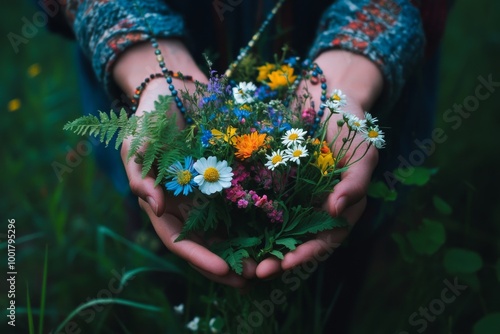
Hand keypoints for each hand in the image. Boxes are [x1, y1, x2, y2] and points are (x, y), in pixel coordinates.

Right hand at [114, 39, 255, 287]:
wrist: (174, 90)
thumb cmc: (150, 119)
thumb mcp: (136, 144)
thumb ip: (140, 176)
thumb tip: (154, 205)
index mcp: (163, 205)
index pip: (180, 241)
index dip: (201, 258)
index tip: (224, 271)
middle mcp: (185, 206)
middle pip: (206, 244)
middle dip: (228, 265)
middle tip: (254, 278)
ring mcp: (206, 195)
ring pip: (226, 231)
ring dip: (245, 250)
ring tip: (269, 264)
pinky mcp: (225, 181)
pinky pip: (240, 205)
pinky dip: (254, 222)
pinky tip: (273, 233)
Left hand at [255, 50, 382, 278]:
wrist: (327, 96)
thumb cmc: (351, 126)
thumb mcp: (363, 151)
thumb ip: (356, 182)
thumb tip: (336, 210)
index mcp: (339, 208)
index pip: (324, 240)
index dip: (305, 254)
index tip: (285, 264)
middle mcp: (314, 208)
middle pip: (296, 241)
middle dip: (277, 259)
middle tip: (255, 272)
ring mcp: (293, 196)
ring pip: (276, 229)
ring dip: (259, 246)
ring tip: (240, 261)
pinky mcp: (274, 182)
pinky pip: (261, 203)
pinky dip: (248, 218)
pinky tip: (229, 229)